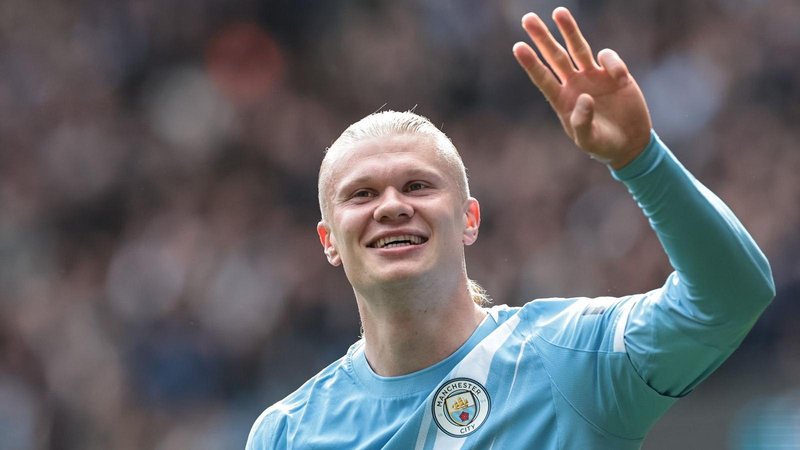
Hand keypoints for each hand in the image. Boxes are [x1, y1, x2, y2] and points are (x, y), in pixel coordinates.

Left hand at [513, 7, 651, 168]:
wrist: (630, 143)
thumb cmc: (604, 145)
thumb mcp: (590, 141)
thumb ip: (582, 123)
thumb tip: (584, 97)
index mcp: (563, 101)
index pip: (543, 78)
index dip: (531, 63)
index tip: (518, 47)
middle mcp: (574, 84)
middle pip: (555, 56)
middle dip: (542, 38)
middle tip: (528, 19)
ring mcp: (593, 77)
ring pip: (578, 48)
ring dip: (569, 30)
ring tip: (558, 12)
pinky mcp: (614, 74)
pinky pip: (608, 59)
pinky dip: (612, 62)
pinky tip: (619, 78)